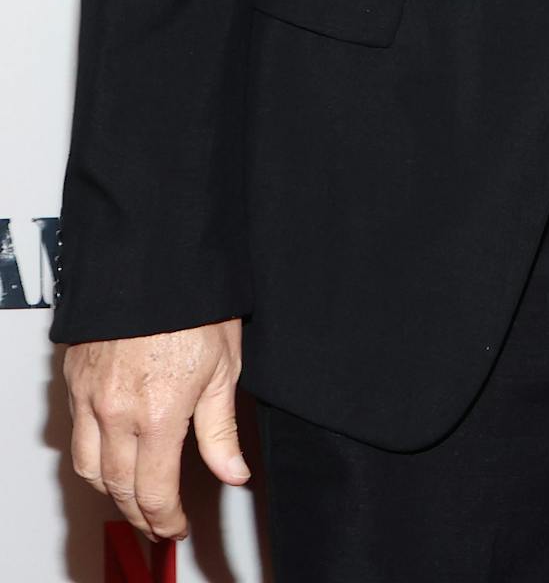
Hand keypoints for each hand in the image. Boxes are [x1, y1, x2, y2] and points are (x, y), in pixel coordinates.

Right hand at [65, 319, 248, 540]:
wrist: (155, 263)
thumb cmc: (195, 306)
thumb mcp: (225, 369)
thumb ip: (221, 431)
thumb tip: (233, 473)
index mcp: (158, 413)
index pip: (154, 491)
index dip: (165, 519)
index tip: (176, 527)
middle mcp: (115, 411)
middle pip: (117, 487)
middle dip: (139, 513)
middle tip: (158, 522)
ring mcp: (88, 398)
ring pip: (88, 467)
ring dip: (110, 491)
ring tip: (135, 497)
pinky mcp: (73, 382)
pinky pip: (75, 436)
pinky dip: (91, 457)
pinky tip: (111, 456)